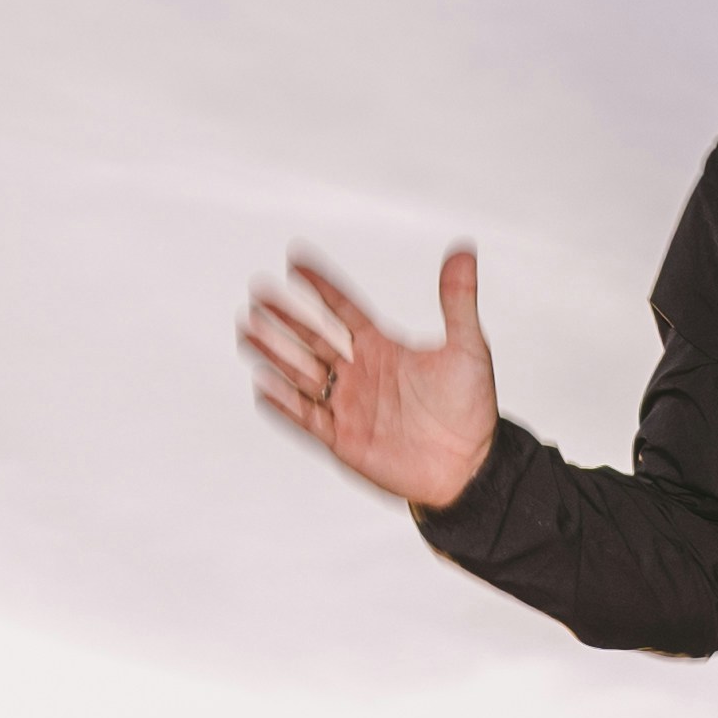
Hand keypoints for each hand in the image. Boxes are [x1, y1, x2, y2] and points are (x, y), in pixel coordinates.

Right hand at [242, 246, 498, 509]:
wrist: (468, 467)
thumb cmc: (470, 407)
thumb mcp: (467, 347)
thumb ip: (458, 299)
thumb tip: (463, 250)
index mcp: (382, 347)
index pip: (344, 309)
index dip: (321, 287)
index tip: (295, 262)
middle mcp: (360, 373)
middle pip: (313, 338)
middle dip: (285, 317)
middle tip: (258, 293)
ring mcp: (348, 405)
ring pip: (302, 374)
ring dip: (275, 352)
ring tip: (247, 331)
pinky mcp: (343, 439)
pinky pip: (307, 418)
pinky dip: (285, 402)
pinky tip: (263, 383)